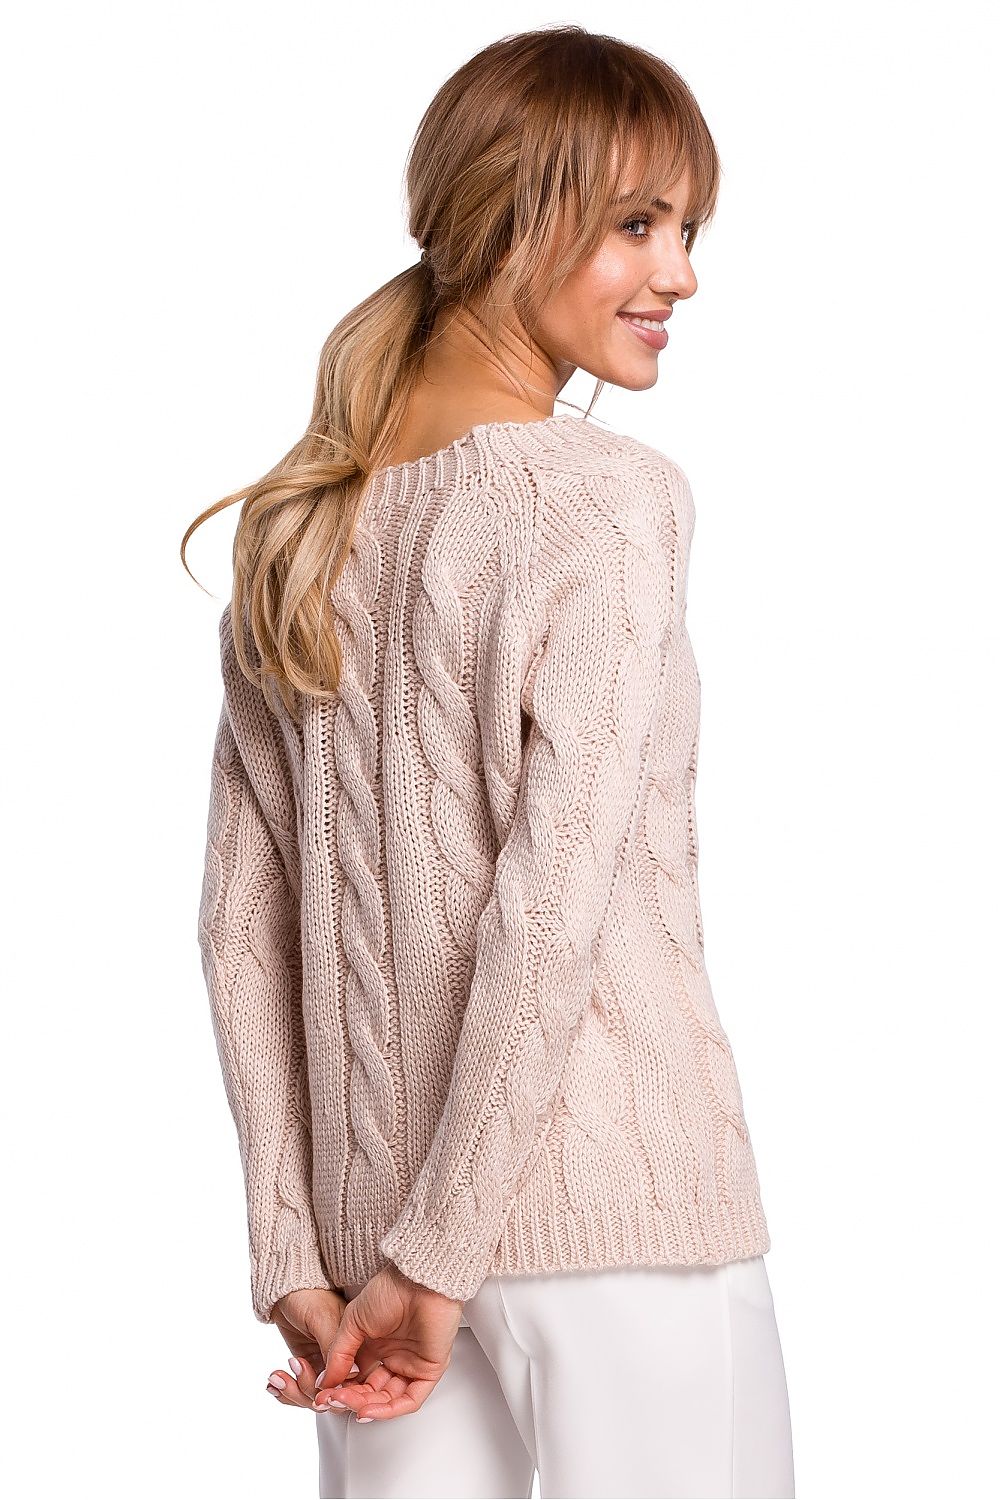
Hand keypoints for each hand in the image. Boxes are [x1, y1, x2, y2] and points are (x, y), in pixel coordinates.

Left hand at [264, 1288, 359, 1409]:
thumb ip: (333, 1347)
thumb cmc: (309, 1296)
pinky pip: (301, 1390)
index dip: (338, 1394)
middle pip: (334, 1396)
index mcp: (359, 1347)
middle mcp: (346, 1361)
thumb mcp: (321, 1319)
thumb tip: (353, 1376)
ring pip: (315, 1397)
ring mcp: (327, 1367)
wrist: (286, 1291)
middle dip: (308, 1390)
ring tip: (277, 1376)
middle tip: (292, 1376)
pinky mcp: (310, 1369)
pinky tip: (274, 1383)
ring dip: (293, 1391)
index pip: (356, 1384)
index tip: (317, 1394)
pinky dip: (286, 1390)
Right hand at [313, 1262, 463, 1421]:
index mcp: (377, 1345)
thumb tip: (325, 1382)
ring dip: (365, 1406)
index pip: (357, 1378)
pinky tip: (367, 1410)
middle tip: (332, 1400)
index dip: (340, 1388)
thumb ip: (339, 1353)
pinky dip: (388, 1410)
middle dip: (350, 1399)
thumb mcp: (353, 1322)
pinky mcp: (429, 1371)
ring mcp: (412, 1365)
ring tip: (346, 1403)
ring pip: (388, 1399)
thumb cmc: (391, 1290)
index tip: (323, 1394)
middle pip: (371, 1392)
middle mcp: (394, 1357)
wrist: (418, 1280)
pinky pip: (409, 1400)